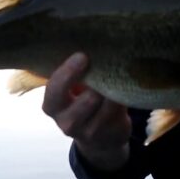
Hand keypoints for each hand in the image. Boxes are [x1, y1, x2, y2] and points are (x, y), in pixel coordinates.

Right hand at [42, 52, 131, 170]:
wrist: (100, 137)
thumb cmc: (83, 101)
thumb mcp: (71, 90)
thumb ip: (74, 73)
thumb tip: (88, 40)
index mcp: (52, 106)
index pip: (54, 89)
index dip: (67, 73)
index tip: (82, 56)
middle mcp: (67, 122)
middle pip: (86, 101)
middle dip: (98, 84)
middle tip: (106, 65)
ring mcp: (90, 132)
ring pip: (107, 105)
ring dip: (114, 88)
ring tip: (120, 72)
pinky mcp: (110, 134)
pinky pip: (120, 111)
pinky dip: (124, 95)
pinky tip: (127, 83)